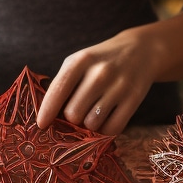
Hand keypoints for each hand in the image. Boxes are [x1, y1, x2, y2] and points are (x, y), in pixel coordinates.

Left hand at [36, 27, 158, 135]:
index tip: (41, 125)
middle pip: (73, 113)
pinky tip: (105, 121)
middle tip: (77, 113)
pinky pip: (113, 129)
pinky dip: (106, 131)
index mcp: (81, 60)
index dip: (47, 111)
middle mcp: (100, 72)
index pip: (58, 90)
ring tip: (93, 114)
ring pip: (92, 124)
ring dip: (89, 125)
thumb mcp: (80, 61)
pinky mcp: (134, 98)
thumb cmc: (101, 60)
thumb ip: (63, 83)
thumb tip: (48, 116)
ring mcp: (119, 86)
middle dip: (71, 119)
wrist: (141, 50)